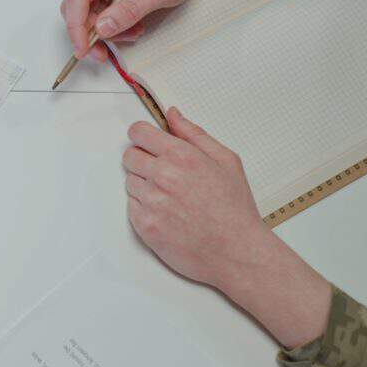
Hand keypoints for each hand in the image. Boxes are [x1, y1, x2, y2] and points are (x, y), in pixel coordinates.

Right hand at [61, 0, 243, 61]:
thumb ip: (130, 10)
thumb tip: (102, 28)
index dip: (76, 26)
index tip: (84, 50)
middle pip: (76, 5)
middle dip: (89, 32)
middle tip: (107, 51)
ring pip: (84, 10)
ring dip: (104, 29)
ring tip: (133, 32)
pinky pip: (94, 9)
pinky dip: (109, 23)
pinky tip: (130, 26)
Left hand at [123, 107, 331, 347]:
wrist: (236, 252)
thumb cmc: (234, 208)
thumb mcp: (226, 160)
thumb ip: (194, 134)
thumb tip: (172, 114)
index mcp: (181, 156)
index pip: (138, 133)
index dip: (142, 136)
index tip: (148, 142)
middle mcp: (162, 176)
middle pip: (130, 156)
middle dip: (143, 161)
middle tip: (165, 175)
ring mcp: (151, 201)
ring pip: (130, 182)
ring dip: (145, 186)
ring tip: (173, 198)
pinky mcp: (144, 225)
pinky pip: (132, 206)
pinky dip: (145, 209)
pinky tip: (169, 214)